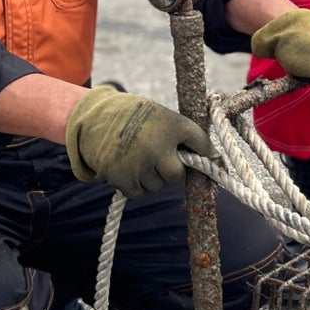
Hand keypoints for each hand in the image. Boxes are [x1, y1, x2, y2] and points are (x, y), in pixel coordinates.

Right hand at [64, 86, 212, 198]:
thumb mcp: (161, 116)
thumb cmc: (136, 118)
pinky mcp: (123, 177)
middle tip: (161, 162)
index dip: (209, 154)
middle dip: (171, 172)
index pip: (201, 143)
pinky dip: (138, 186)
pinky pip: (141, 193)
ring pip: (158, 186)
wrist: (95, 116)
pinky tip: (131, 170)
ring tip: (138, 158)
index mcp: (172, 124)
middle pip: (177, 175)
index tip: (215, 161)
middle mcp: (158, 144)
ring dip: (152, 178)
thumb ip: (182, 135)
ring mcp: (140, 162)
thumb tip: (214, 159)